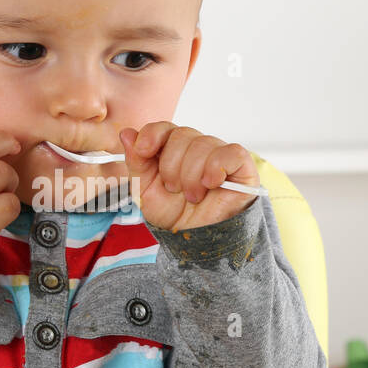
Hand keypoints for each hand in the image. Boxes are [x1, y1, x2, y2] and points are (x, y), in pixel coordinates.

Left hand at [118, 122, 259, 231]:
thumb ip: (136, 163)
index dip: (153, 134)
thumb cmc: (175, 215)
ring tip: (193, 196)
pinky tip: (210, 184)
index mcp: (173, 150)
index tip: (144, 150)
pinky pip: (230, 153)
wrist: (197, 240)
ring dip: (191, 175)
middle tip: (174, 188)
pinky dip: (216, 168)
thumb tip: (127, 133)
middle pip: (182, 134)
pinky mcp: (241, 166)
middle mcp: (197, 148)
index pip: (164, 128)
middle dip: (172, 165)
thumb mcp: (146, 191)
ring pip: (203, 144)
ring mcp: (219, 155)